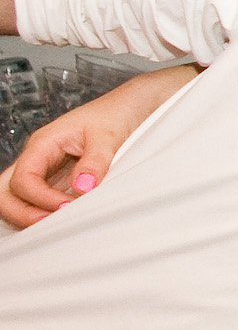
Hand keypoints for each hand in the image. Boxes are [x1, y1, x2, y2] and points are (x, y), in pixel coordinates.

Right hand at [0, 63, 201, 227]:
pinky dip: (46, 212)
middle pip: (6, 193)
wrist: (133, 106)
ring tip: (63, 222)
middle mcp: (38, 158)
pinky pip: (40, 200)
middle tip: (54, 223)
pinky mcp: (59, 180)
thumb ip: (95, 160)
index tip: (66, 206)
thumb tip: (82, 187)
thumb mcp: (109, 134)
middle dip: (22, 213)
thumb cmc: (117, 114)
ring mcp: (46, 170)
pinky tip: (68, 218)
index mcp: (44, 143)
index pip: (22, 178)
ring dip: (32, 215)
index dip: (39, 198)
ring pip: (18, 199)